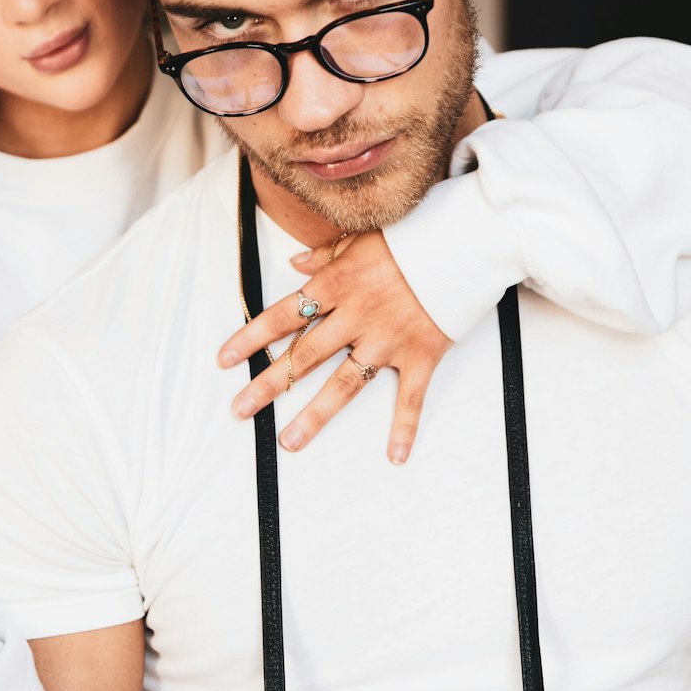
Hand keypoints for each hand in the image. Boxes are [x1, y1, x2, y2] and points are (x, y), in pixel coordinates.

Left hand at [218, 230, 451, 463]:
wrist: (465, 240)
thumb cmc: (412, 234)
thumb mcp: (362, 236)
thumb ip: (326, 254)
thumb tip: (295, 264)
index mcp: (337, 285)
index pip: (283, 316)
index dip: (251, 339)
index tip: (224, 360)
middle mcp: (356, 316)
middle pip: (303, 356)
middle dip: (267, 384)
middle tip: (239, 410)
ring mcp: (388, 339)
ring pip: (344, 383)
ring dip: (315, 415)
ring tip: (290, 442)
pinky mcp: (421, 354)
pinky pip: (410, 397)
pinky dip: (404, 428)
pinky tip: (396, 455)